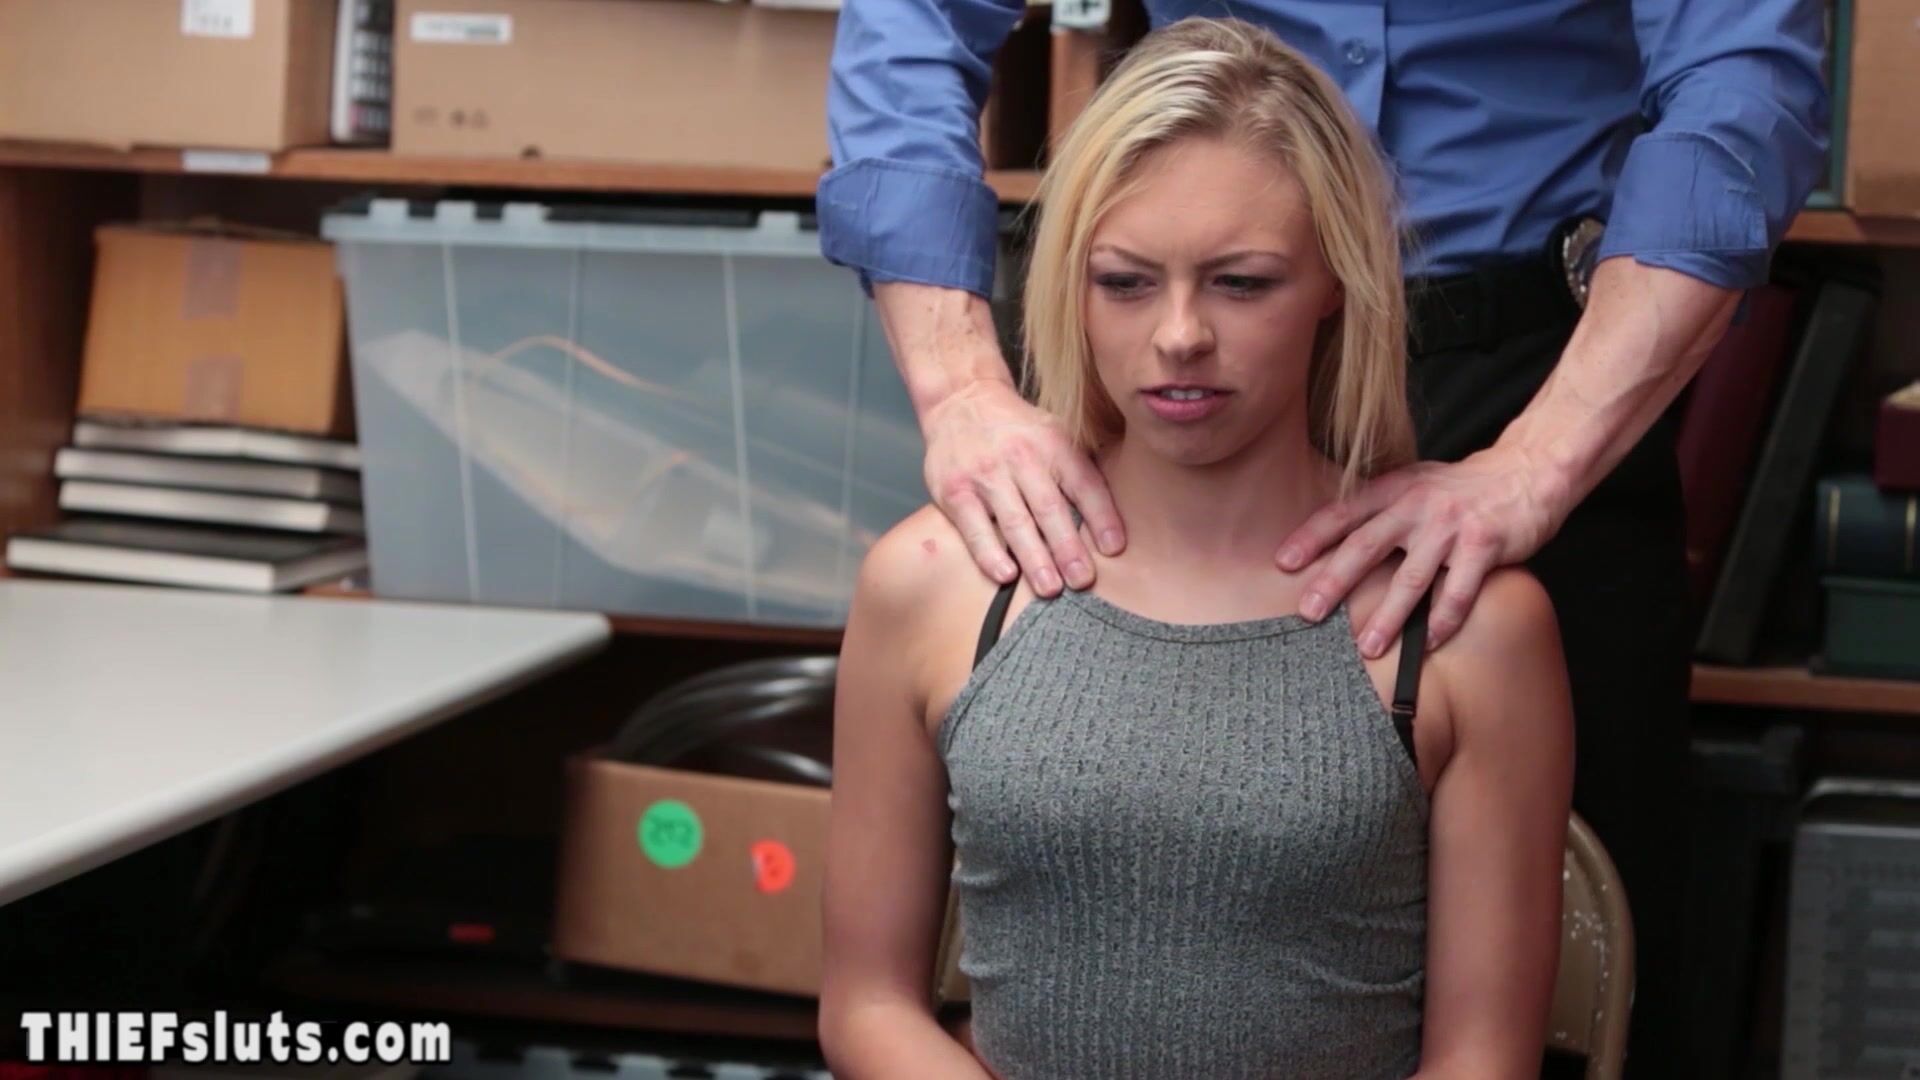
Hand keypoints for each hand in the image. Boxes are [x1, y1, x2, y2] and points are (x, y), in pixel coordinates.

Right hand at [921, 379, 1123, 595]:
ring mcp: (986, 474)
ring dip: (1035, 558)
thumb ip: (1079, 469)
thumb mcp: (1054, 434)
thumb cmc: (1017, 431)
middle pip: (1049, 507)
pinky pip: (975, 528)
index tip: (1114, 549)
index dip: (1102, 516)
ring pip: (1014, 521)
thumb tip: (1113, 519)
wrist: (960, 400)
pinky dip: (990, 553)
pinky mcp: (954, 491)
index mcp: (1053, 444)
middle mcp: (1021, 456)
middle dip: (1068, 548)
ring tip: (1050, 588)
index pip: (1084, 483)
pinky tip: (1006, 574)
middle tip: (1083, 580)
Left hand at [1275, 445, 1569, 656]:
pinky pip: (1459, 592)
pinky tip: (1428, 643)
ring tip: (1367, 647)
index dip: (1311, 536)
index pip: (1344, 512)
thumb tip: (1331, 542)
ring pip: (1411, 578)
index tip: (1283, 562)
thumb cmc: (1461, 489)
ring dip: (1387, 617)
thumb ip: (1379, 508)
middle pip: (1366, 546)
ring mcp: (1452, 526)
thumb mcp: (1415, 484)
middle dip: (1335, 582)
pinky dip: (1442, 621)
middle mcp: (1418, 505)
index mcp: (1395, 488)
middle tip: (1309, 613)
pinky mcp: (1485, 546)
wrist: (1528, 472)